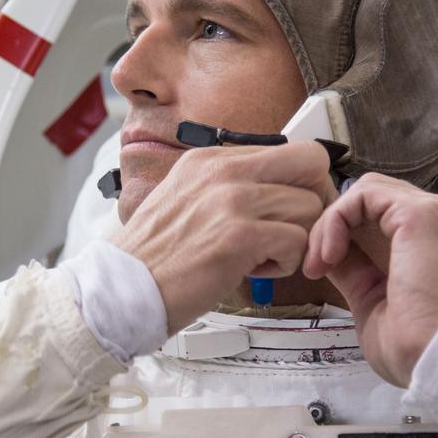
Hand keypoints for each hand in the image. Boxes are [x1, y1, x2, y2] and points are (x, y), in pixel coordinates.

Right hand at [113, 142, 335, 333]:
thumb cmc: (155, 257)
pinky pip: (297, 242)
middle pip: (311, 163)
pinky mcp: (238, 235)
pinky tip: (252, 270)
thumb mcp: (184, 198)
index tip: (291, 208)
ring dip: (294, 240)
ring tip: (259, 255)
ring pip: (309, 207)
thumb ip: (227, 186)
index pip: (288, 149)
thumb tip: (276, 187)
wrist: (124, 288)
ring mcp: (231, 200)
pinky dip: (282, 264)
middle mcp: (221, 170)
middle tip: (292, 230)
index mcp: (209, 158)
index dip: (301, 182)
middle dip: (313, 201)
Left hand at [303, 173, 437, 386]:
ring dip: (332, 223)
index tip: (319, 271)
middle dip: (334, 227)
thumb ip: (355, 268)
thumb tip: (330, 250)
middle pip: (374, 199)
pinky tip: (329, 254)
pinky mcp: (422, 213)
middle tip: (315, 265)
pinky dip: (336, 219)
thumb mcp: (373, 298)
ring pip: (367, 192)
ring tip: (320, 261)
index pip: (383, 215)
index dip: (344, 234)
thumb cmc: (414, 347)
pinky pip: (363, 195)